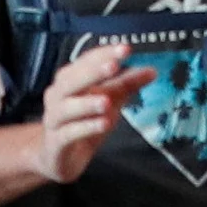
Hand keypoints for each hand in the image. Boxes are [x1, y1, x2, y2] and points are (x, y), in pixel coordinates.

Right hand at [33, 42, 150, 184]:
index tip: (125, 49)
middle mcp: (57, 97)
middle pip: (70, 81)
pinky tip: (103, 124)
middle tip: (113, 66)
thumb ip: (126, 85)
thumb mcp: (109, 102)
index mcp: (69, 81)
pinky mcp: (56, 144)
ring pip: (65, 108)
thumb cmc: (82, 123)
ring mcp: (54, 120)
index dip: (104, 54)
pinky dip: (85, 128)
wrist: (57, 158)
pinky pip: (68, 133)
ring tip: (107, 101)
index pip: (84, 62)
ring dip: (87, 103)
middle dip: (92, 72)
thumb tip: (152, 70)